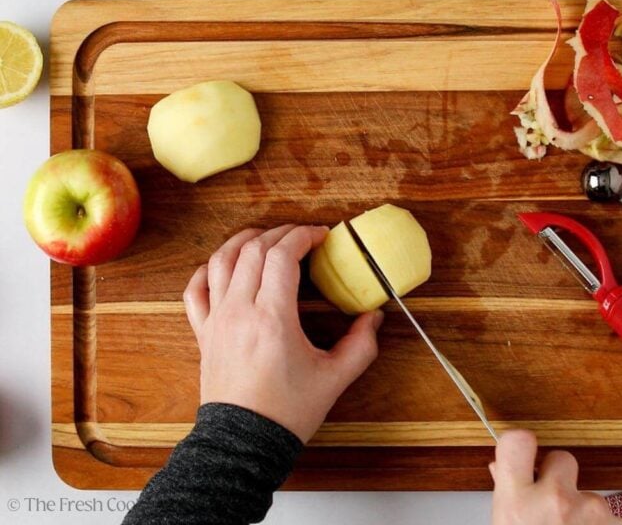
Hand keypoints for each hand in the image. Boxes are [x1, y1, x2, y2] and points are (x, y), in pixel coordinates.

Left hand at [183, 225, 383, 442]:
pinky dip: (207, 269)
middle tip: (301, 235)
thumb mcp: (334, 378)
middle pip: (253, 250)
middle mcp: (239, 311)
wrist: (244, 442)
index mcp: (272, 318)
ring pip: (221, 260)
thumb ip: (360, 345)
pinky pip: (195, 289)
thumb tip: (373, 317)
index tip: (321, 235)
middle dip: (280, 232)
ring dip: (243, 241)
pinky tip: (223, 265)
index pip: (282, 256)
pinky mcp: (203, 332)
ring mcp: (217, 320)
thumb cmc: (286, 412)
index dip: (303, 236)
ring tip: (264, 237)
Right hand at [490, 431, 621, 524]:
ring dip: (584, 511)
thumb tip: (502, 468)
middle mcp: (555, 501)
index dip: (522, 444)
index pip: (518, 441)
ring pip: (590, 494)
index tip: (525, 451)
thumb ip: (507, 494)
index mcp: (519, 501)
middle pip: (563, 458)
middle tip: (552, 505)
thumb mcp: (505, 524)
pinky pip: (613, 517)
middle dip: (560, 476)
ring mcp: (591, 513)